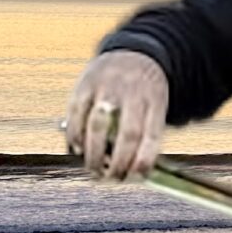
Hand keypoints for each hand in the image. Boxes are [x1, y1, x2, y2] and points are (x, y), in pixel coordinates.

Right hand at [61, 50, 169, 180]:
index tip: (136, 178)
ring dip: (94, 154)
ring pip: (98, 127)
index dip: (144, 160)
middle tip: (112, 179)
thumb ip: (146, 134)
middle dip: (118, 163)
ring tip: (94, 170)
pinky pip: (77, 117)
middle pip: (127, 134)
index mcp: (155, 99)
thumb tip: (135, 174)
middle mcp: (133, 91)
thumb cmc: (145, 92)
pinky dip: (75, 138)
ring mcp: (108, 87)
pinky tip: (78, 150)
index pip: (152, 135)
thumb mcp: (156, 106)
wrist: (132, 53)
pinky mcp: (84, 85)